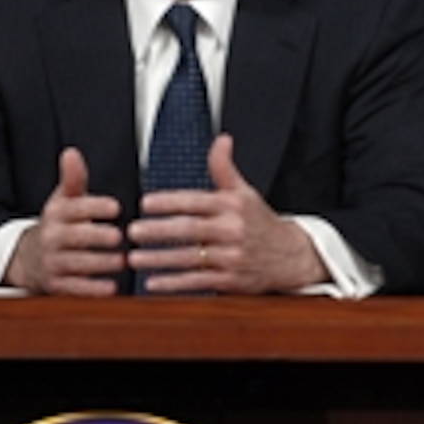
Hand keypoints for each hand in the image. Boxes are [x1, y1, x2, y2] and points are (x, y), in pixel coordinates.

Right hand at [4, 147, 124, 294]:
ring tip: (122, 261)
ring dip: (100, 264)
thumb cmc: (59, 223)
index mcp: (57, 212)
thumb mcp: (64, 199)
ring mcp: (52, 262)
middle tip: (119, 236)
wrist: (30, 257)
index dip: (95, 207)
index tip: (116, 207)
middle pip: (75, 237)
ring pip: (76, 263)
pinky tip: (111, 288)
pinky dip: (93, 290)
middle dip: (97, 237)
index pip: (76, 208)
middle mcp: (52, 237)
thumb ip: (74, 178)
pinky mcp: (55, 285)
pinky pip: (74, 288)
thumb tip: (71, 152)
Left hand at [127, 134, 328, 293]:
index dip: (170, 202)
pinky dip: (174, 284)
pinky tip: (153, 283)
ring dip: (160, 260)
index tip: (145, 203)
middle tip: (133, 231)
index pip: (196, 201)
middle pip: (190, 230)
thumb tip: (222, 139)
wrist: (290, 256)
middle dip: (159, 231)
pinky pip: (199, 282)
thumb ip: (224, 167)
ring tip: (134, 258)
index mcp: (232, 205)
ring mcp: (232, 257)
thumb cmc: (259, 221)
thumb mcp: (244, 191)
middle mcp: (232, 230)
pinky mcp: (231, 281)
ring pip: (191, 259)